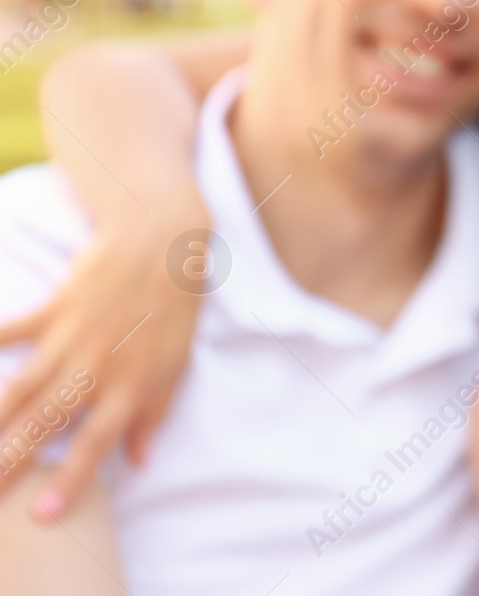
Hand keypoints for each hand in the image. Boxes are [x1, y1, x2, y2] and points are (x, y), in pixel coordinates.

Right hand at [0, 216, 202, 521]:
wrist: (161, 249)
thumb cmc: (171, 313)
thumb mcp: (175, 369)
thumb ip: (152, 417)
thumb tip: (139, 462)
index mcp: (131, 387)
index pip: (96, 444)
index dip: (70, 479)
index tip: (44, 514)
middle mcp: (96, 369)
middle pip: (45, 423)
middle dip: (11, 461)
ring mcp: (70, 339)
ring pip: (19, 388)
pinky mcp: (51, 311)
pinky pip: (9, 334)